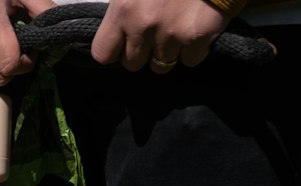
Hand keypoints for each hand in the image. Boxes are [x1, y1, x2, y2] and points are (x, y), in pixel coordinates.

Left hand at [91, 0, 230, 71]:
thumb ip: (124, 5)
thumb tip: (117, 32)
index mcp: (123, 8)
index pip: (103, 54)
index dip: (115, 50)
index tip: (124, 43)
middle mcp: (143, 24)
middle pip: (133, 64)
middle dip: (144, 51)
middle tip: (157, 29)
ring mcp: (171, 33)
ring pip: (162, 64)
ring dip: (170, 50)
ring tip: (179, 23)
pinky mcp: (197, 36)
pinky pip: (190, 60)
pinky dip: (195, 49)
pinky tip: (198, 26)